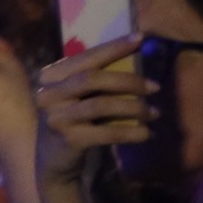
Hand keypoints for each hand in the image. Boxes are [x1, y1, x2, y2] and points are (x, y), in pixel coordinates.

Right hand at [31, 38, 152, 194]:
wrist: (56, 163)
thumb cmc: (76, 123)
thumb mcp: (79, 97)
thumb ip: (96, 80)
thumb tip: (136, 54)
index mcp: (49, 77)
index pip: (84, 57)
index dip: (113, 47)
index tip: (140, 39)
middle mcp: (46, 95)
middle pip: (92, 79)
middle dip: (128, 81)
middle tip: (156, 87)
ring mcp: (55, 118)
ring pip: (101, 104)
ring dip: (134, 107)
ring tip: (154, 113)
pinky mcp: (68, 140)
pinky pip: (107, 132)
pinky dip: (131, 132)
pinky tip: (147, 133)